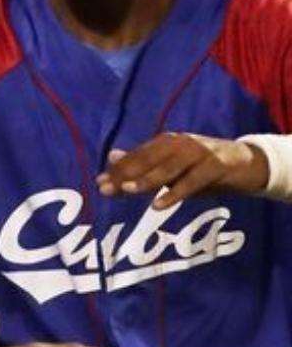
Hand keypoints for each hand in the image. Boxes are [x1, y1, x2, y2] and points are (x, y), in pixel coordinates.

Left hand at [97, 133, 267, 209]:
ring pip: (169, 167)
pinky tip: (159, 205)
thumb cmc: (202, 168)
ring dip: (147, 179)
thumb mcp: (171, 168)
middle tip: (106, 188)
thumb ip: (143, 165)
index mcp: (166, 142)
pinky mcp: (216, 165)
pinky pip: (192, 180)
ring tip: (128, 190)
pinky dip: (176, 192)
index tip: (99, 182)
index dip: (118, 168)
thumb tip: (111, 157)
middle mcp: (180, 143)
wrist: (247, 163)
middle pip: (149, 159)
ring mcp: (199, 153)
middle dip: (126, 173)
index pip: (137, 155)